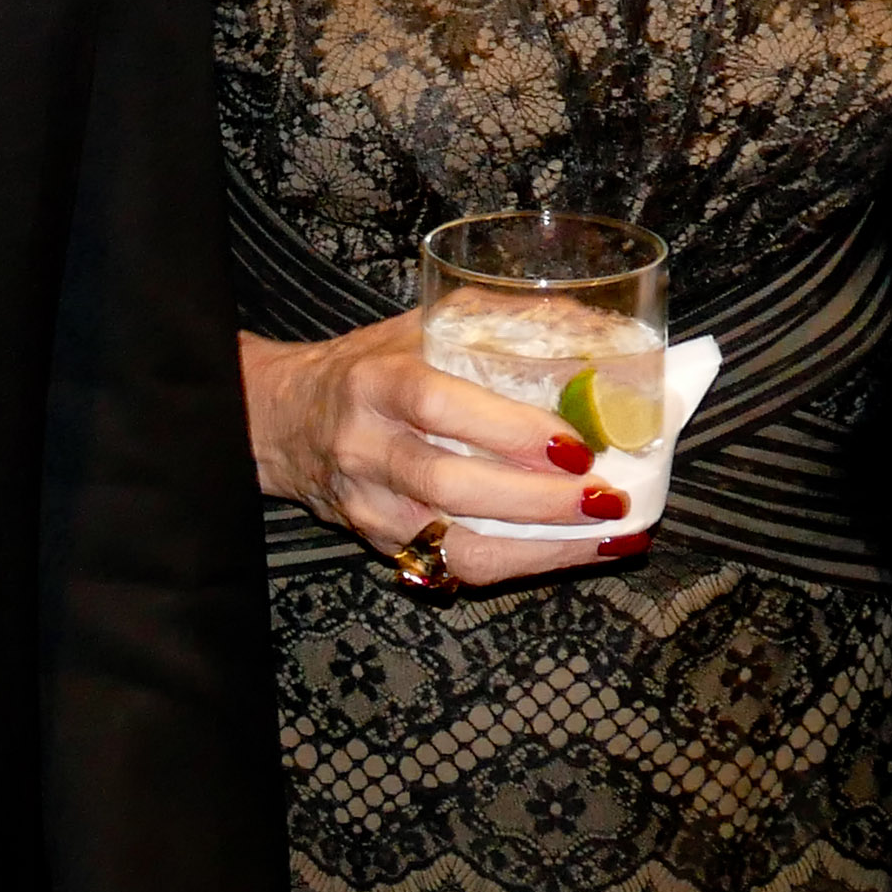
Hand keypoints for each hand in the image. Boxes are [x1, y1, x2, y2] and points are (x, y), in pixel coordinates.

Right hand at [241, 318, 627, 587]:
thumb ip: (496, 323)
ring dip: (541, 549)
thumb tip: (595, 331)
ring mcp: (371, 507)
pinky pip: (457, 569)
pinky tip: (573, 552)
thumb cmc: (369, 367)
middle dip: (539, 500)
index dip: (508, 430)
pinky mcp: (383, 546)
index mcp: (374, 382)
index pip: (437, 406)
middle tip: (607, 498)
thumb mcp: (419, 327)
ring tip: (606, 536)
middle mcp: (366, 448)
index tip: (574, 443)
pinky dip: (522, 564)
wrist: (284, 421)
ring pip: (457, 546)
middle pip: (449, 485)